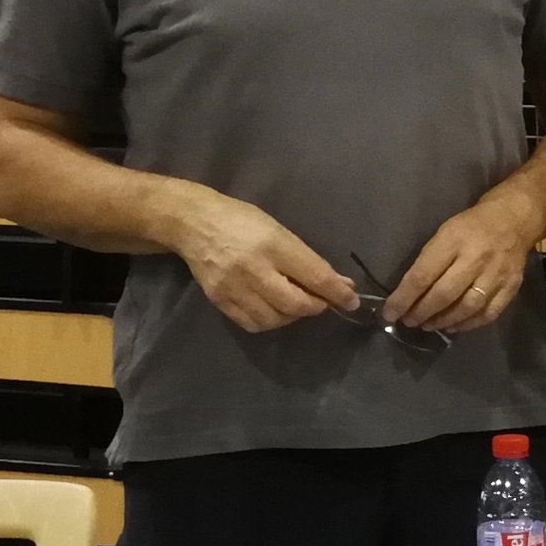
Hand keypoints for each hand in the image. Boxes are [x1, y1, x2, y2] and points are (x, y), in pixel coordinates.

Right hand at [172, 188, 358, 331]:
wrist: (193, 222)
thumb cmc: (243, 221)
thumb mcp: (279, 231)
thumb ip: (308, 260)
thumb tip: (340, 284)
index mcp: (273, 244)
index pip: (315, 276)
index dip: (338, 293)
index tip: (351, 301)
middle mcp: (253, 268)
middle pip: (296, 304)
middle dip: (316, 306)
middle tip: (320, 301)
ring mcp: (233, 287)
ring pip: (275, 319)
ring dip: (293, 316)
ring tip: (294, 303)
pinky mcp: (219, 300)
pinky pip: (253, 324)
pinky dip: (270, 321)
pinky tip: (273, 309)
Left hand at [389, 195, 539, 332]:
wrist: (513, 220)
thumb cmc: (471, 226)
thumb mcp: (444, 233)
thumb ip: (429, 261)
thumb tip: (409, 294)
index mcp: (454, 240)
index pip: (423, 275)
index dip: (404, 298)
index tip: (390, 313)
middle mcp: (476, 258)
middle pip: (444, 294)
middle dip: (422, 312)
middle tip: (409, 322)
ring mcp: (497, 274)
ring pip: (467, 307)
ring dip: (443, 321)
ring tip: (428, 325)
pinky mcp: (511, 287)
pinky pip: (488, 313)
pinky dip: (468, 324)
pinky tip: (454, 326)